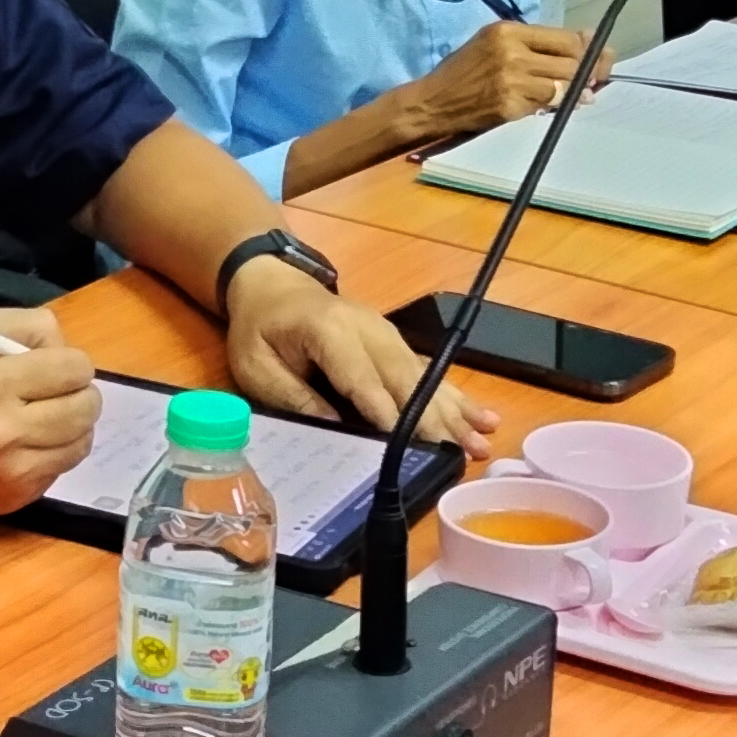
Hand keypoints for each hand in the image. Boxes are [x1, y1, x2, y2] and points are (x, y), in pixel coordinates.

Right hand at [0, 305, 100, 522]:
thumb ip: (23, 327)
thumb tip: (65, 349)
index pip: (75, 369)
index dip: (70, 363)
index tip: (53, 366)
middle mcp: (5, 431)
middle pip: (87, 407)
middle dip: (78, 393)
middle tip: (53, 392)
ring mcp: (11, 472)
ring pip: (81, 443)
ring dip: (70, 427)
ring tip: (41, 418)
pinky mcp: (12, 499)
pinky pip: (59, 470)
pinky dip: (51, 454)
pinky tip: (22, 445)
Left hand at [219, 257, 500, 455]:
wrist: (271, 281)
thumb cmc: (259, 326)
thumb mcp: (255, 366)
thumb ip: (292, 396)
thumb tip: (335, 427)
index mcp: (328, 330)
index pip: (362, 378)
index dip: (386, 412)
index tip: (408, 446)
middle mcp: (367, 328)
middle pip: (404, 378)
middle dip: (432, 419)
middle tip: (457, 455)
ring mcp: (386, 333)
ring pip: (424, 375)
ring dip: (454, 412)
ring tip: (480, 443)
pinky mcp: (394, 342)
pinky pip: (427, 370)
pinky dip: (454, 396)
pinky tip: (481, 417)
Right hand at [410, 22, 601, 141]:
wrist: (432, 101)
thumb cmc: (464, 71)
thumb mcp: (494, 43)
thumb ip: (536, 43)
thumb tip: (587, 40)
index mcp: (508, 30)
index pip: (566, 38)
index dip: (589, 50)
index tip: (600, 58)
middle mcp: (511, 52)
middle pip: (571, 61)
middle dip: (587, 74)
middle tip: (593, 82)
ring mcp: (511, 81)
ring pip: (564, 85)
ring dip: (574, 93)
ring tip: (573, 95)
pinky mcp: (509, 106)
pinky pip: (546, 106)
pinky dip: (553, 107)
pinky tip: (548, 106)